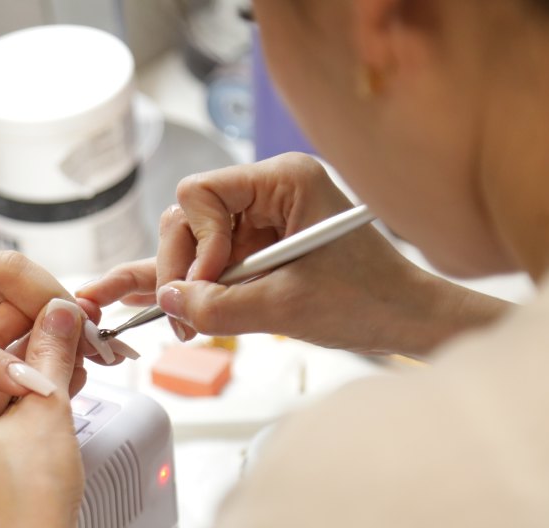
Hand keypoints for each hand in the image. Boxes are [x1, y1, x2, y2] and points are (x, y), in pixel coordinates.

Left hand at [0, 297, 86, 527]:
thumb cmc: (21, 505)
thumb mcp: (42, 412)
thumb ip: (50, 354)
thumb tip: (58, 314)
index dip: (15, 319)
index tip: (47, 303)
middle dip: (32, 346)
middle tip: (67, 324)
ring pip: (3, 391)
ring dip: (40, 371)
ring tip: (76, 349)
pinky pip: (11, 416)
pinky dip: (39, 399)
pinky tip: (69, 380)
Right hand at [78, 153, 507, 356]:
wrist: (406, 321)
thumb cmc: (368, 302)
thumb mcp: (287, 308)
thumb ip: (220, 305)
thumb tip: (168, 301)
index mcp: (284, 180)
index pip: (201, 193)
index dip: (195, 241)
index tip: (209, 282)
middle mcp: (267, 192)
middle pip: (188, 218)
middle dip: (181, 268)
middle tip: (184, 315)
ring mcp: (259, 221)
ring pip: (191, 243)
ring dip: (182, 284)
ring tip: (178, 324)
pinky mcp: (257, 250)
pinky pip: (208, 262)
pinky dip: (184, 283)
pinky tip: (142, 297)